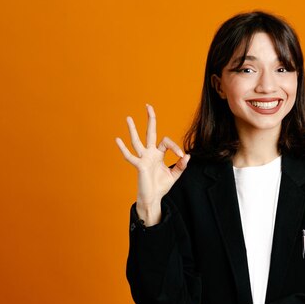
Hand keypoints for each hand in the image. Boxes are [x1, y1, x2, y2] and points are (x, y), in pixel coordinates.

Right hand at [115, 104, 189, 224]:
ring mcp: (143, 158)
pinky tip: (117, 139)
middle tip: (148, 105)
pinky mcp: (139, 166)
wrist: (153, 198)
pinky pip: (130, 156)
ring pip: (137, 141)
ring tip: (129, 117)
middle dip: (150, 119)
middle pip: (150, 132)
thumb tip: (187, 156)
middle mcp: (150, 153)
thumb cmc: (161, 186)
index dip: (175, 147)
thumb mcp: (174, 175)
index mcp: (158, 154)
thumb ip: (181, 166)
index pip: (166, 142)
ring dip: (133, 129)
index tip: (182, 157)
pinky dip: (123, 148)